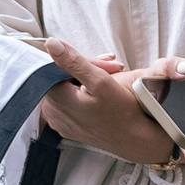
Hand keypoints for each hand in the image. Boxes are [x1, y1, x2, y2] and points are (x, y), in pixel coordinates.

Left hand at [39, 42, 184, 166]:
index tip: (104, 62)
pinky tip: (103, 89)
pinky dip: (85, 91)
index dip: (80, 59)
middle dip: (86, 66)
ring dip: (87, 76)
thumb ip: (73, 61)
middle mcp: (51, 112)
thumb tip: (51, 44)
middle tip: (112, 65)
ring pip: (67, 87)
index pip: (58, 67)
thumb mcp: (100, 81)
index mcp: (55, 99)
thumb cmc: (121, 113)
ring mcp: (58, 121)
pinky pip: (71, 100)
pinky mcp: (67, 125)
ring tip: (112, 74)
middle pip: (62, 77)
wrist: (134, 140)